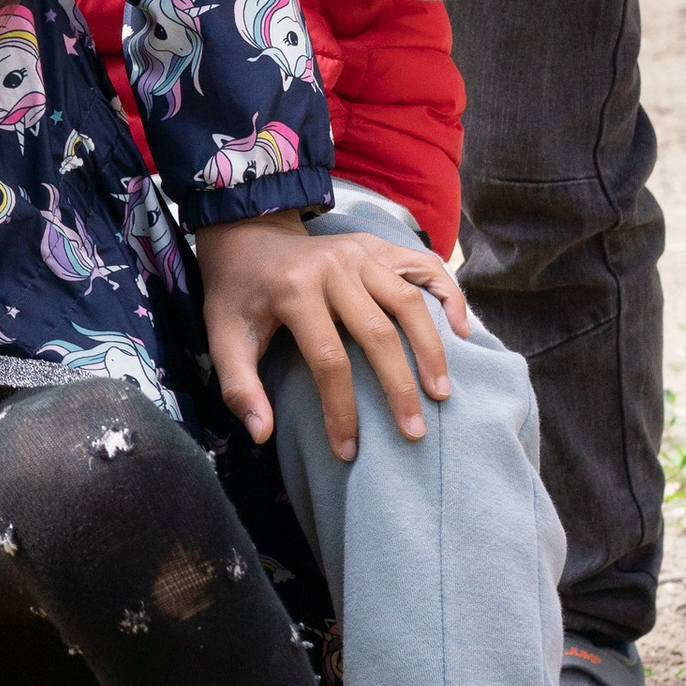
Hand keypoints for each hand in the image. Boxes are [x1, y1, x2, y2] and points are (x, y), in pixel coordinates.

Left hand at [194, 212, 469, 459]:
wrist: (247, 236)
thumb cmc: (238, 294)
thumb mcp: (223, 338)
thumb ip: (239, 387)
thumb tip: (262, 435)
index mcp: (293, 290)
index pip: (327, 360)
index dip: (340, 410)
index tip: (348, 450)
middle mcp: (332, 267)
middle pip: (378, 333)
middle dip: (398, 388)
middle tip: (415, 430)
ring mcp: (359, 253)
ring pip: (408, 302)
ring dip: (430, 349)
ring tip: (441, 392)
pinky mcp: (376, 246)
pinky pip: (423, 267)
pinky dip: (449, 295)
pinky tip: (462, 329)